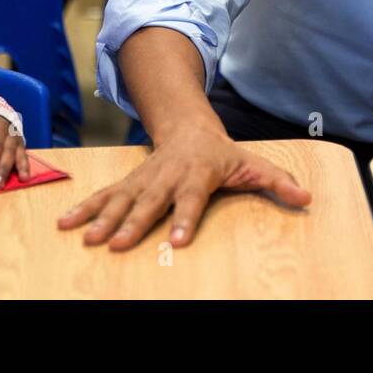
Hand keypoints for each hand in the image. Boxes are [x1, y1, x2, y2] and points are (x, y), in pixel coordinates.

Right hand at [57, 125, 310, 249]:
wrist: (189, 128)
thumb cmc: (222, 154)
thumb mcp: (252, 164)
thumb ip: (277, 182)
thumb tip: (306, 197)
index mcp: (197, 174)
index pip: (191, 199)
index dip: (184, 219)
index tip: (176, 241)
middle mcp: (167, 176)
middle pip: (149, 202)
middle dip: (134, 223)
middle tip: (120, 244)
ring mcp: (144, 179)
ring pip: (121, 199)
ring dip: (103, 218)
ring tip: (88, 238)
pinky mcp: (128, 183)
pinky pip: (103, 195)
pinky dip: (83, 208)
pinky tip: (65, 224)